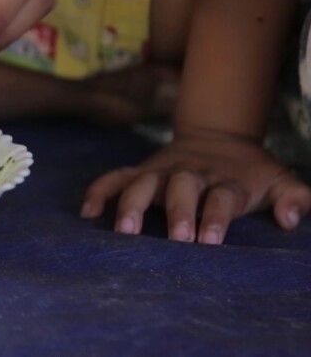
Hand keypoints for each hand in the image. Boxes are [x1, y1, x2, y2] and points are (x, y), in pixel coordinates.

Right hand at [82, 130, 310, 243]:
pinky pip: (114, 177)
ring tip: (124, 230)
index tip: (209, 241)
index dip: (215, 216)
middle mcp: (189, 173)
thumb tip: (289, 219)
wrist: (219, 137)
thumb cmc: (250, 173)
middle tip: (175, 239)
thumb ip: (294, 197)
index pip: (221, 197)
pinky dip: (98, 191)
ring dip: (132, 204)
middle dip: (177, 212)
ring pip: (142, 182)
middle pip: (181, 187)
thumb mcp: (279, 179)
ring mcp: (161, 171)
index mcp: (225, 180)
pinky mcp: (140, 171)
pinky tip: (87, 213)